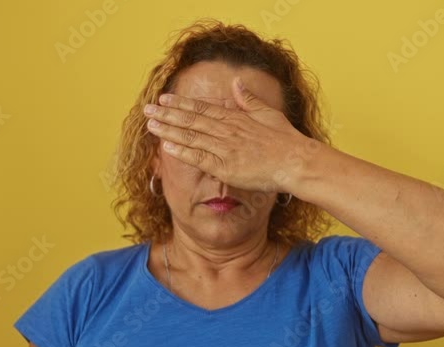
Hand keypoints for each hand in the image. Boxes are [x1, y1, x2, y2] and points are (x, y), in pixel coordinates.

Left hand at [143, 76, 308, 192]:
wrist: (295, 161)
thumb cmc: (285, 140)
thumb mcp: (267, 113)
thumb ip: (248, 99)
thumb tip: (236, 82)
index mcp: (235, 118)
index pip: (202, 108)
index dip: (181, 104)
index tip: (164, 99)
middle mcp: (227, 130)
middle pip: (191, 119)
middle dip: (167, 114)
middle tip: (147, 109)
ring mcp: (225, 148)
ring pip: (191, 136)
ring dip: (169, 130)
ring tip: (151, 125)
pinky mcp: (226, 167)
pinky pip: (200, 158)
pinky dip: (183, 152)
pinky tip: (167, 146)